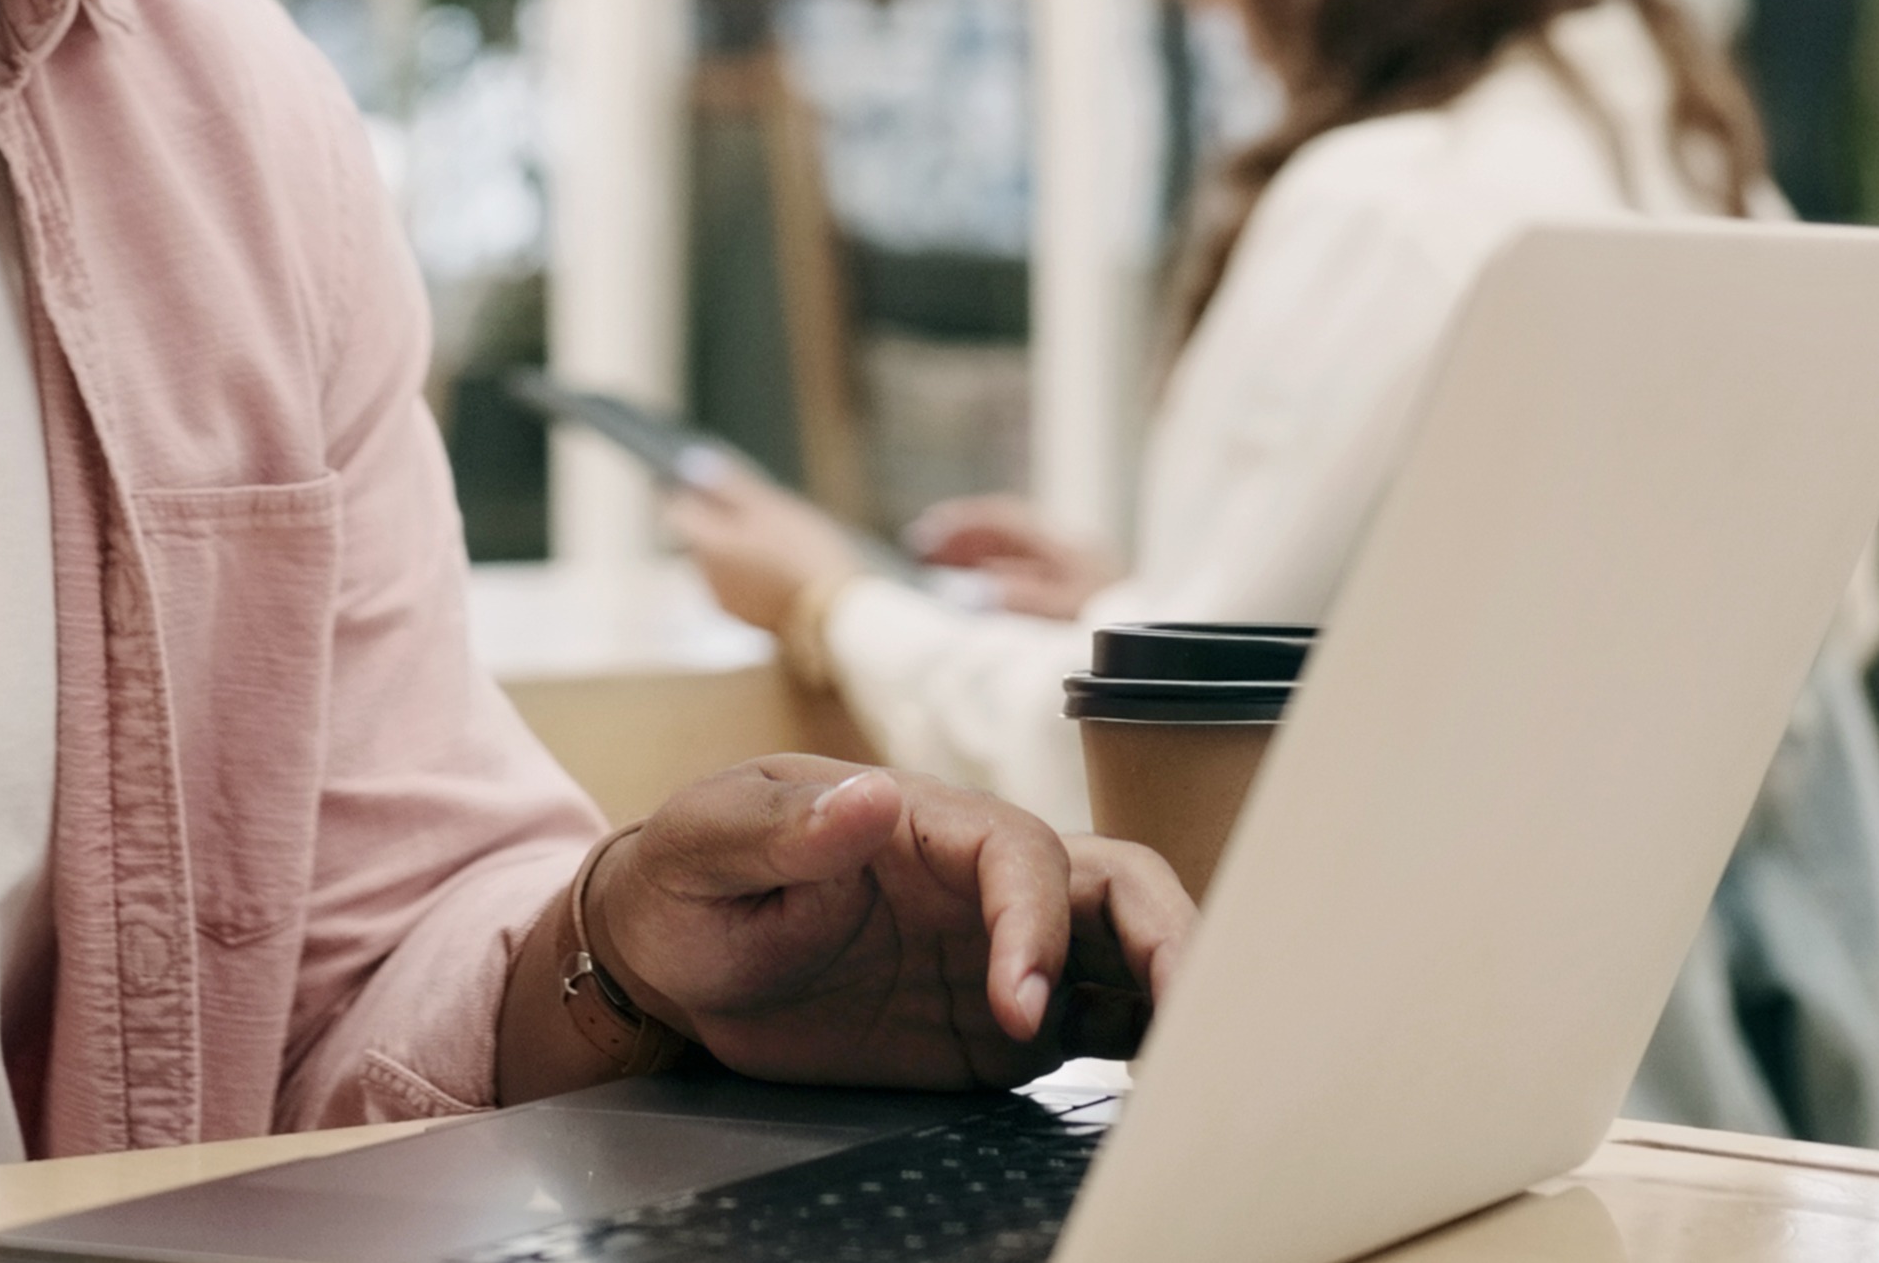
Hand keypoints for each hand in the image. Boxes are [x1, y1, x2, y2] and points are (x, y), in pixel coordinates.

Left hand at [591, 757, 1193, 1087]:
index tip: (1020, 1001)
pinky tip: (1176, 1082)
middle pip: (1117, 885)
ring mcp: (999, 952)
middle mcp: (980, 881)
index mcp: (920, 820)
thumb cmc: (686, 878)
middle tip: (1184, 1017)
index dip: (1037, 920)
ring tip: (1210, 1055)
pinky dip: (1148, 1045)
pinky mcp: (1000, 1024)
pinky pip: (1097, 1024)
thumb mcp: (705, 841)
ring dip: (1178, 989)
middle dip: (1169, 939)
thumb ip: (782, 826)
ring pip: (1127, 952)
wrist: (668, 956)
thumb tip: (867, 797)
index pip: (1021, 852)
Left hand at [666, 472, 867, 637]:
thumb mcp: (770, 508)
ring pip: (715, 561)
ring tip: (771, 535)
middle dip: (715, 519)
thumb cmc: (805, 553)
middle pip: (696, 536)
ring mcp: (723, 599)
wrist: (836, 612)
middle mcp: (706, 576)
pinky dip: (745, 570)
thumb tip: (693, 463)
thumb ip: (729, 485)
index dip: (686, 491)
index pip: (675, 510)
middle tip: (752, 505)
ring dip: (731, 546)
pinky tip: (776, 563)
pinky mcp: (744, 615)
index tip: (705, 480)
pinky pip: (733, 584)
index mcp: (707, 545)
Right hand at [903, 497, 1119, 619]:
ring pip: (1014, 557)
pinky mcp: (1077, 604)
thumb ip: (1023, 603)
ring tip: (934, 566)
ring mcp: (1076, 580)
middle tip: (919, 549)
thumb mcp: (1070, 619)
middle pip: (1007, 535)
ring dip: (974, 558)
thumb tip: (971, 593)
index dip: (960, 525)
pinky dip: (992, 579)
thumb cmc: (1125, 634)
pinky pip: (1025, 579)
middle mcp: (1073, 558)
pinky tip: (975, 594)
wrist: (1172, 665)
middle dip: (961, 538)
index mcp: (1071, 552)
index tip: (923, 538)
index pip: (1005, 522)